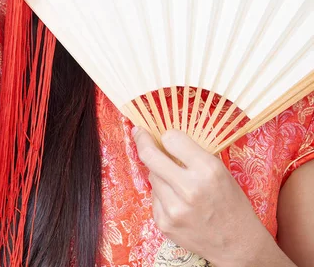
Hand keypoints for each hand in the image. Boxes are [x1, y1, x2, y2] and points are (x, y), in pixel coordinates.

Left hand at [132, 127, 274, 266]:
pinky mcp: (164, 223)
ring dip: (159, 172)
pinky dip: (161, 193)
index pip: (171, 138)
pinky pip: (154, 196)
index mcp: (207, 169)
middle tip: (140, 132)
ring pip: (151, 176)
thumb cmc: (230, 202)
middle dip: (142, 140)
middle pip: (150, 155)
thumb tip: (164, 139)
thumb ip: (192, 154)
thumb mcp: (219, 170)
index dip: (168, 136)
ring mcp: (174, 208)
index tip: (164, 135)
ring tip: (176, 180)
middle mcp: (189, 188)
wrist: (237, 243)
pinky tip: (176, 200)